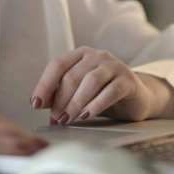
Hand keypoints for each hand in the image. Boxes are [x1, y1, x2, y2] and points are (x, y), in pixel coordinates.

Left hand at [31, 46, 165, 124]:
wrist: (137, 97)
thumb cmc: (103, 94)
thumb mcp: (79, 92)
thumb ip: (60, 94)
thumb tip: (39, 103)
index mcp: (81, 54)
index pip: (57, 65)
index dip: (44, 84)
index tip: (36, 103)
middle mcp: (97, 56)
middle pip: (72, 75)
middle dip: (61, 99)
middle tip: (55, 118)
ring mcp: (114, 66)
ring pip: (90, 81)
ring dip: (76, 103)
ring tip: (68, 119)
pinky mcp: (128, 80)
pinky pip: (110, 91)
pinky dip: (96, 104)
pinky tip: (86, 115)